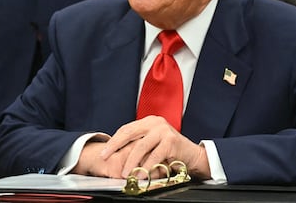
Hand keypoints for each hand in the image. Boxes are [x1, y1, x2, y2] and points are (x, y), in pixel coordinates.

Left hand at [75, 116, 209, 179]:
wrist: (191, 155)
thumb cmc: (170, 151)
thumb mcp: (153, 144)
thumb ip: (139, 143)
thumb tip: (117, 154)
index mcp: (149, 121)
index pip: (126, 129)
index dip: (114, 141)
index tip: (104, 152)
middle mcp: (155, 123)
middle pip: (129, 133)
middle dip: (115, 147)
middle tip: (105, 157)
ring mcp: (163, 131)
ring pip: (141, 146)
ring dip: (131, 162)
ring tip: (125, 173)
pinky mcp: (171, 141)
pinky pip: (154, 156)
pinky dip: (146, 166)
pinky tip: (141, 174)